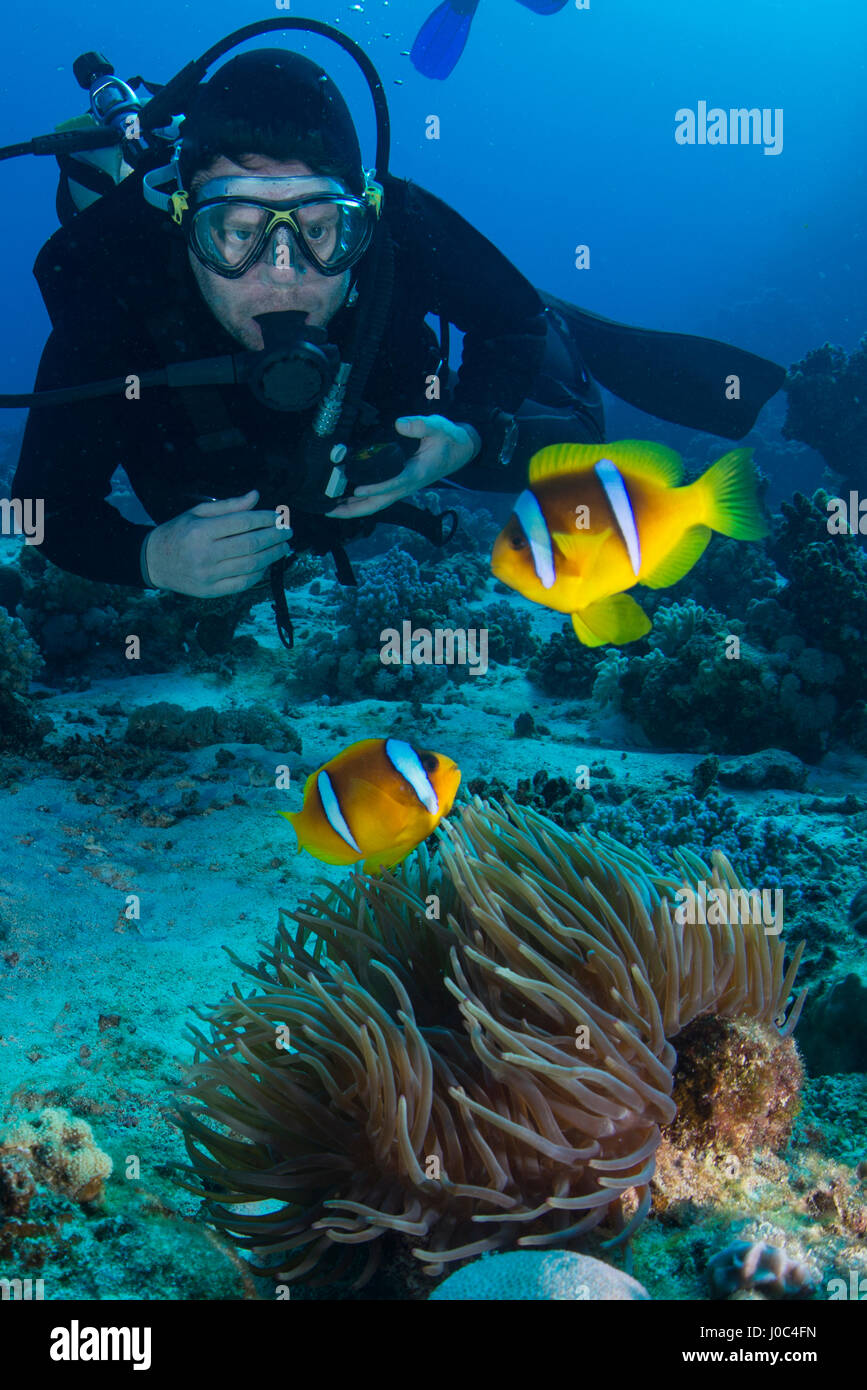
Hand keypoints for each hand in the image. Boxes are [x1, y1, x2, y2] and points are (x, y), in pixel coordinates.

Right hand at [142, 490, 292, 596]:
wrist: (153, 562)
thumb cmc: (178, 532)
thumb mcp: (198, 512)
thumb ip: (229, 506)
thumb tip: (255, 496)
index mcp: (200, 531)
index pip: (242, 523)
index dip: (264, 519)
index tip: (278, 517)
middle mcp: (204, 554)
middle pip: (250, 545)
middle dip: (274, 538)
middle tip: (288, 532)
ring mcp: (208, 575)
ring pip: (250, 566)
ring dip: (272, 556)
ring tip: (284, 548)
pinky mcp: (210, 591)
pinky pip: (243, 583)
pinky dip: (259, 573)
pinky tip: (267, 564)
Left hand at [326, 415, 479, 520]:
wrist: (461, 450)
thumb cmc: (448, 439)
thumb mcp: (438, 427)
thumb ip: (420, 425)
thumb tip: (400, 424)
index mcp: (415, 474)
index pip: (392, 484)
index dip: (374, 488)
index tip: (356, 489)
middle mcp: (406, 485)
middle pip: (377, 504)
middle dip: (352, 509)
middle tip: (329, 510)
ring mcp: (401, 487)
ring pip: (374, 504)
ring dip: (352, 508)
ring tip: (329, 508)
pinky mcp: (398, 484)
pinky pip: (377, 497)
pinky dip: (359, 501)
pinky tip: (344, 498)